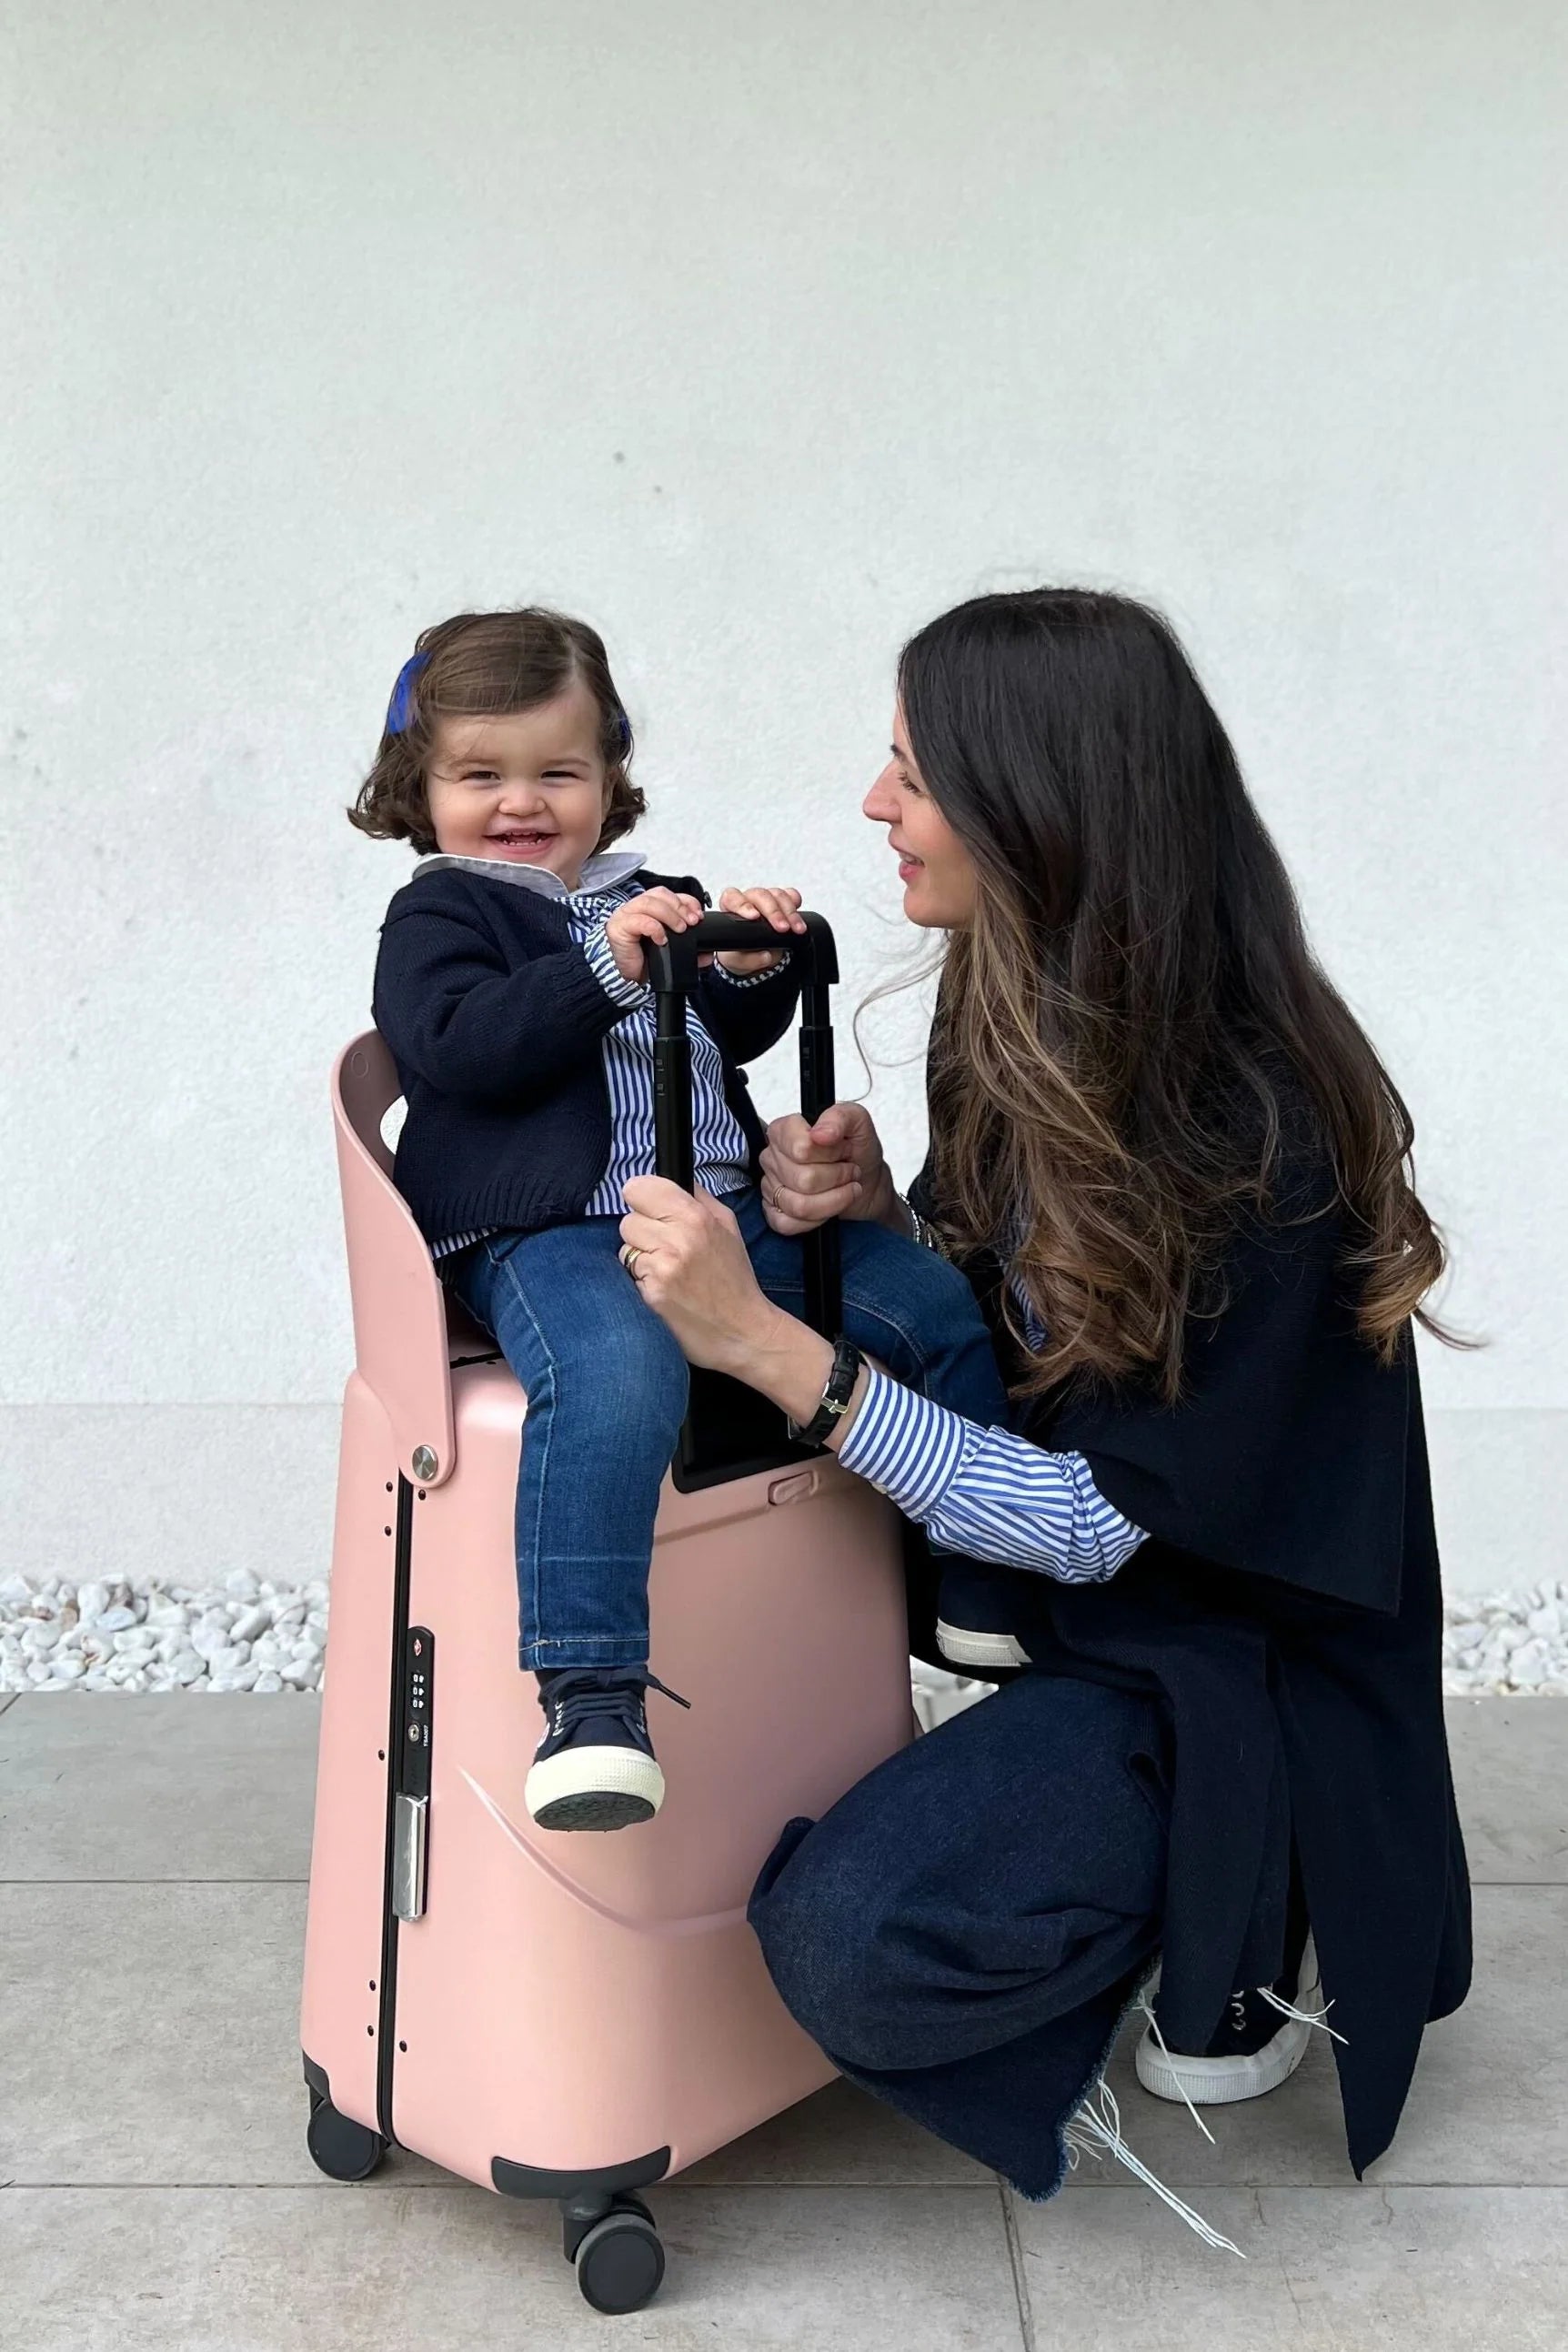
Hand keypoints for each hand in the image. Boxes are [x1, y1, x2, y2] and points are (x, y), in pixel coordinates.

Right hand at [604, 888, 707, 985]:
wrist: (626, 976)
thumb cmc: (644, 959)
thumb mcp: (671, 951)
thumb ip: (689, 950)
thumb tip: (708, 954)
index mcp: (649, 907)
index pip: (669, 894)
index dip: (686, 901)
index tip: (699, 915)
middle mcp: (637, 907)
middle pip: (660, 894)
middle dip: (680, 907)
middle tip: (693, 923)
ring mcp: (626, 914)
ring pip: (649, 902)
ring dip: (670, 915)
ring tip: (681, 930)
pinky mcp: (620, 926)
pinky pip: (639, 920)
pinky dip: (654, 928)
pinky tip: (662, 939)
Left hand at [618, 1177, 782, 1373]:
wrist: (743, 1330)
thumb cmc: (734, 1279)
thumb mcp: (728, 1227)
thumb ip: (699, 1198)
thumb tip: (674, 1180)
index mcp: (696, 1216)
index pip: (639, 1187)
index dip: (642, 1200)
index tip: (651, 1212)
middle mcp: (678, 1238)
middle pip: (627, 1220)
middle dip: (642, 1234)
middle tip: (665, 1250)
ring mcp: (663, 1268)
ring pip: (625, 1248)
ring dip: (639, 1259)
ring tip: (666, 1271)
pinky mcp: (652, 1294)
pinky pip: (629, 1276)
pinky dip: (642, 1282)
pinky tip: (664, 1290)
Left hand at [714, 885, 806, 974]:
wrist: (755, 955)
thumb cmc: (740, 953)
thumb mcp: (737, 961)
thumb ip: (748, 960)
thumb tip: (766, 956)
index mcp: (730, 909)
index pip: (732, 898)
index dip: (743, 904)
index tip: (754, 916)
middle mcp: (748, 900)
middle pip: (761, 895)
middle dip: (774, 912)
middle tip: (783, 928)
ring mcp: (766, 899)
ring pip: (778, 895)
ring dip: (790, 912)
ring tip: (797, 929)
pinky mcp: (782, 903)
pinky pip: (791, 895)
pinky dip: (796, 902)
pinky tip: (799, 915)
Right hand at [758, 1102, 898, 1232]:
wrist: (868, 1182)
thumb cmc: (858, 1152)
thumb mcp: (858, 1123)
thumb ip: (840, 1117)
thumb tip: (820, 1133)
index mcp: (784, 1130)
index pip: (801, 1148)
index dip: (830, 1153)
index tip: (843, 1149)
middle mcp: (772, 1157)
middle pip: (804, 1179)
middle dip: (837, 1177)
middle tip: (849, 1170)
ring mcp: (770, 1186)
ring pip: (799, 1205)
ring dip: (834, 1200)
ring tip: (845, 1188)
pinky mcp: (774, 1213)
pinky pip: (788, 1225)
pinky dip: (818, 1220)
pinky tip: (830, 1208)